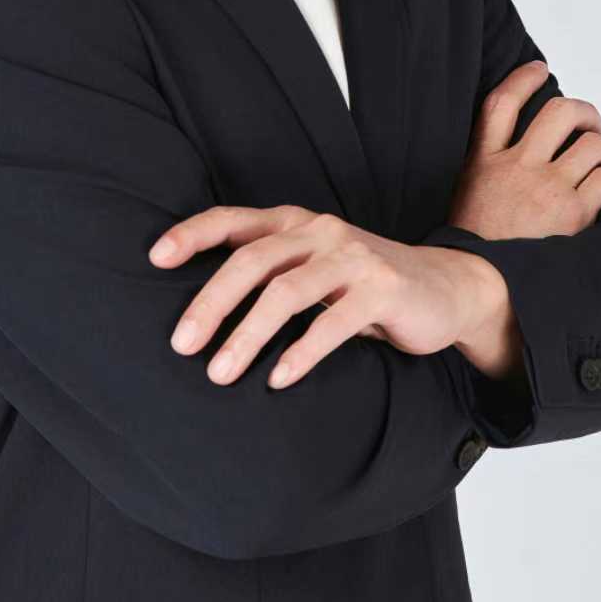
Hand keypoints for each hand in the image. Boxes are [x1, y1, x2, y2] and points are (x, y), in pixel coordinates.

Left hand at [148, 206, 492, 390]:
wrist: (446, 289)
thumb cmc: (363, 283)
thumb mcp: (313, 267)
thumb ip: (269, 273)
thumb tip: (199, 310)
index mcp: (295, 223)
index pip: (233, 220)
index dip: (193, 235)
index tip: (155, 259)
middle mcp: (320, 231)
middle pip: (252, 261)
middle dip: (210, 304)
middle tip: (181, 344)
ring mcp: (353, 257)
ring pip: (286, 293)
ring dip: (247, 336)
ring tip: (219, 373)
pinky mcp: (383, 290)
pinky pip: (333, 323)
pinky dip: (301, 353)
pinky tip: (278, 380)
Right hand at [449, 59, 600, 239]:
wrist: (480, 289)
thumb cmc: (475, 251)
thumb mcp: (466, 200)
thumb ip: (488, 172)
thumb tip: (519, 153)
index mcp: (483, 163)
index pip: (502, 102)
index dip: (523, 78)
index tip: (540, 69)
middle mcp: (516, 168)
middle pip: (559, 112)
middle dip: (584, 112)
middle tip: (591, 123)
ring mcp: (546, 189)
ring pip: (592, 144)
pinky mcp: (573, 213)